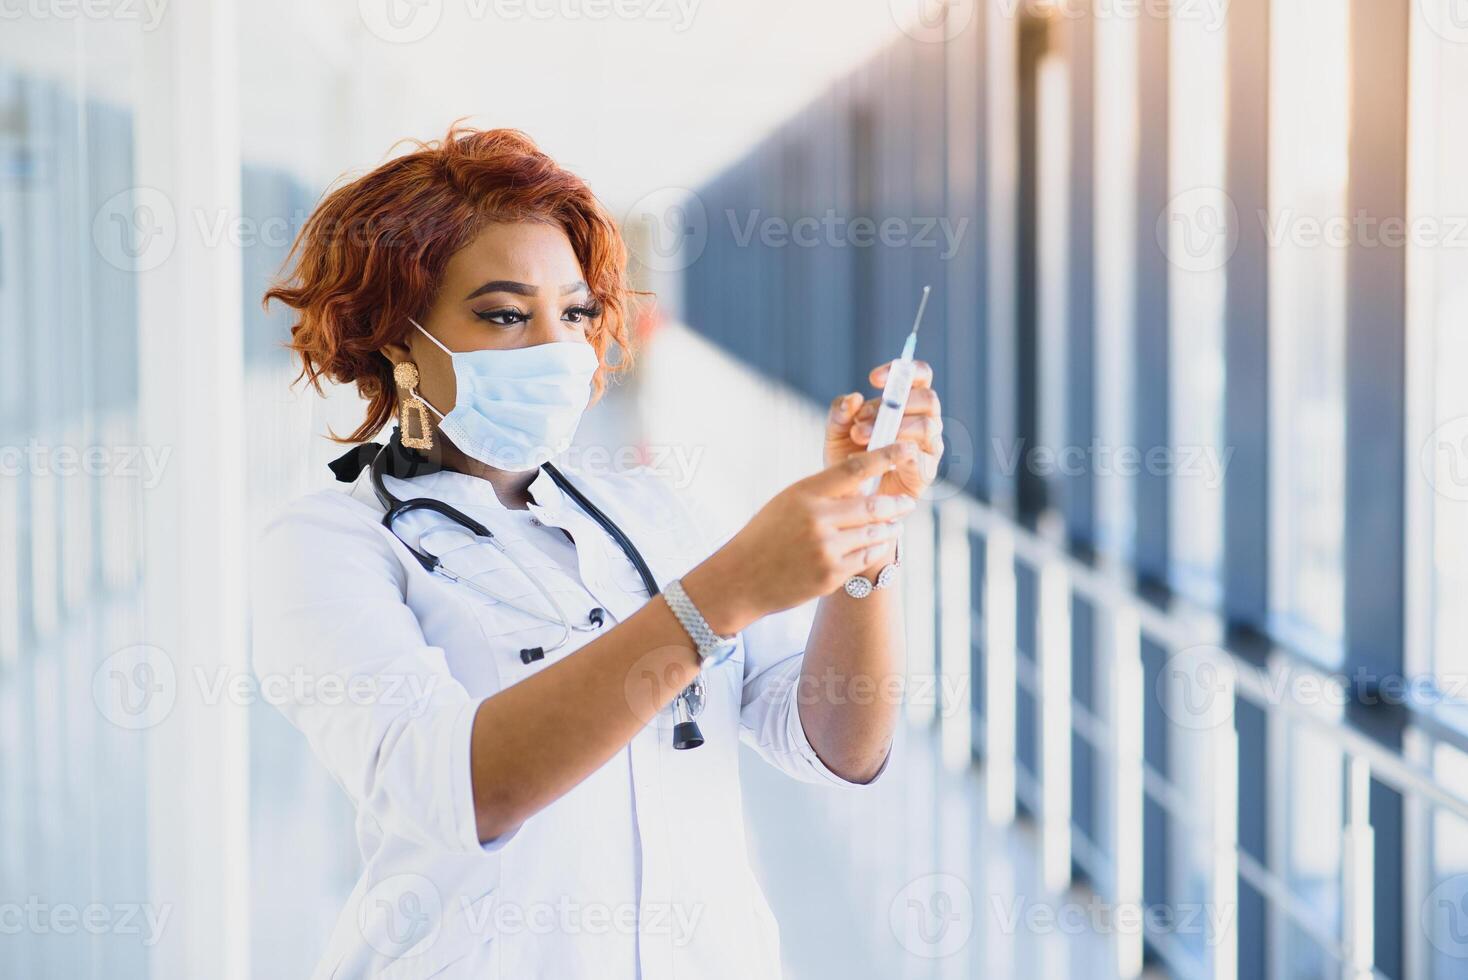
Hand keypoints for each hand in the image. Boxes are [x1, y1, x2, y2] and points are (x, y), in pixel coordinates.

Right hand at [686, 445, 917, 631]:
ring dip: (889, 528)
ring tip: (896, 524)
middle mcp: (817, 519)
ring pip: (873, 533)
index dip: (885, 457)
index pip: (853, 469)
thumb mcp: (788, 502)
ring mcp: (825, 549)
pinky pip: (866, 557)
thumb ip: (824, 494)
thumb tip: (865, 485)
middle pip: (872, 505)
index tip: (906, 449)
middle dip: (896, 504)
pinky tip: (880, 543)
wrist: (740, 579)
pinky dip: (877, 548)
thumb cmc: (765, 535)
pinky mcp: (831, 574)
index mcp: (805, 493)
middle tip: (908, 502)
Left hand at [824, 359, 943, 498]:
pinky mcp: (925, 472)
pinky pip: (918, 457)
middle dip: (894, 404)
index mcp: (909, 403)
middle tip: (861, 417)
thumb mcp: (836, 431)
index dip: (904, 370)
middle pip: (928, 398)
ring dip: (892, 429)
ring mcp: (929, 447)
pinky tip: (868, 459)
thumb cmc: (847, 457)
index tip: (873, 379)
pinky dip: (892, 455)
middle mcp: (926, 421)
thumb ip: (840, 412)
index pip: (920, 375)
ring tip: (859, 438)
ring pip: (926, 426)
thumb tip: (853, 398)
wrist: (848, 497)